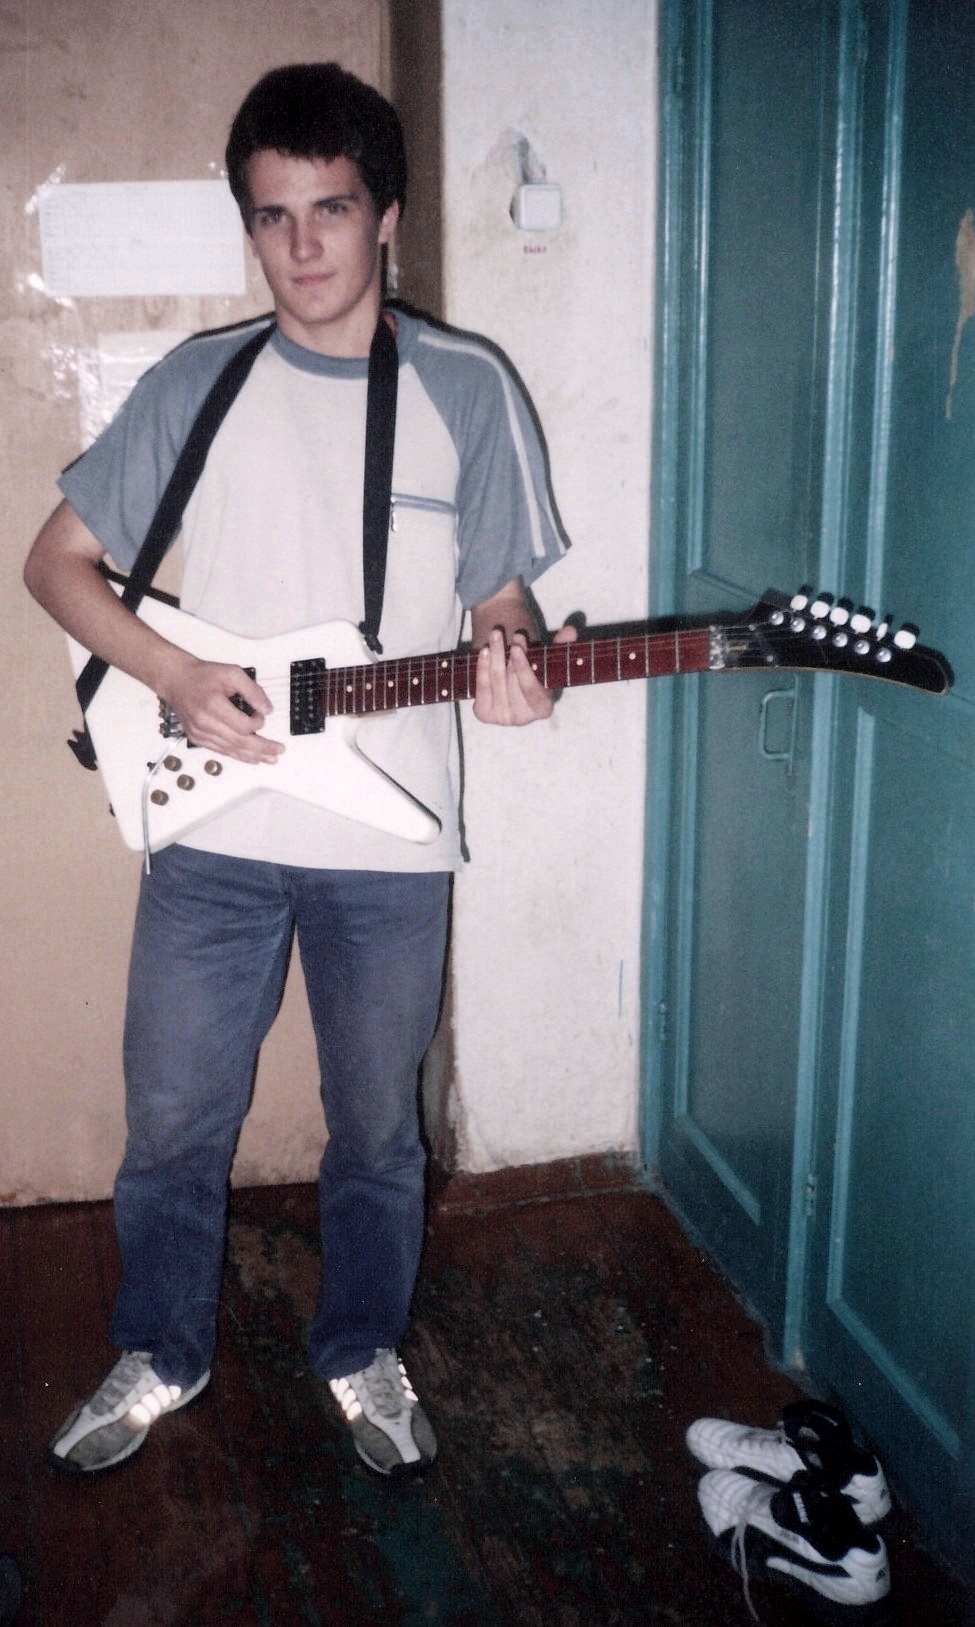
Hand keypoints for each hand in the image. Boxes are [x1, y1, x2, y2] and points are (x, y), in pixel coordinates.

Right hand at [161, 657, 282, 763]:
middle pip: (239, 742)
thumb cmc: (202, 676)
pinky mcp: (197, 739)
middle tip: (278, 751)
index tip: (261, 714)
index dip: (258, 723)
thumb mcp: (232, 673)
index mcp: (213, 706)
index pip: (243, 726)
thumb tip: (267, 709)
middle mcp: (205, 723)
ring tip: (270, 759)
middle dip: (262, 749)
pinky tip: (251, 758)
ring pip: (231, 750)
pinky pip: (221, 751)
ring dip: (252, 756)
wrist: (177, 680)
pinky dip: (238, 755)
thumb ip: (252, 690)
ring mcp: (200, 733)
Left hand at [472, 622, 577, 725]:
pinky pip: (481, 687)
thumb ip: (560, 646)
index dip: (523, 667)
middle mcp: (523, 718)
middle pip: (511, 681)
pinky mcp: (484, 714)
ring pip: (496, 680)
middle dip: (508, 654)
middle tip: (509, 634)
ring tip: (495, 634)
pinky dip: (482, 667)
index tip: (516, 646)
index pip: (531, 689)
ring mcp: (502, 719)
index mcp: (543, 709)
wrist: (507, 683)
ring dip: (495, 654)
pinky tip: (484, 651)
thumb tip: (570, 630)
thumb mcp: (546, 658)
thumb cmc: (531, 670)